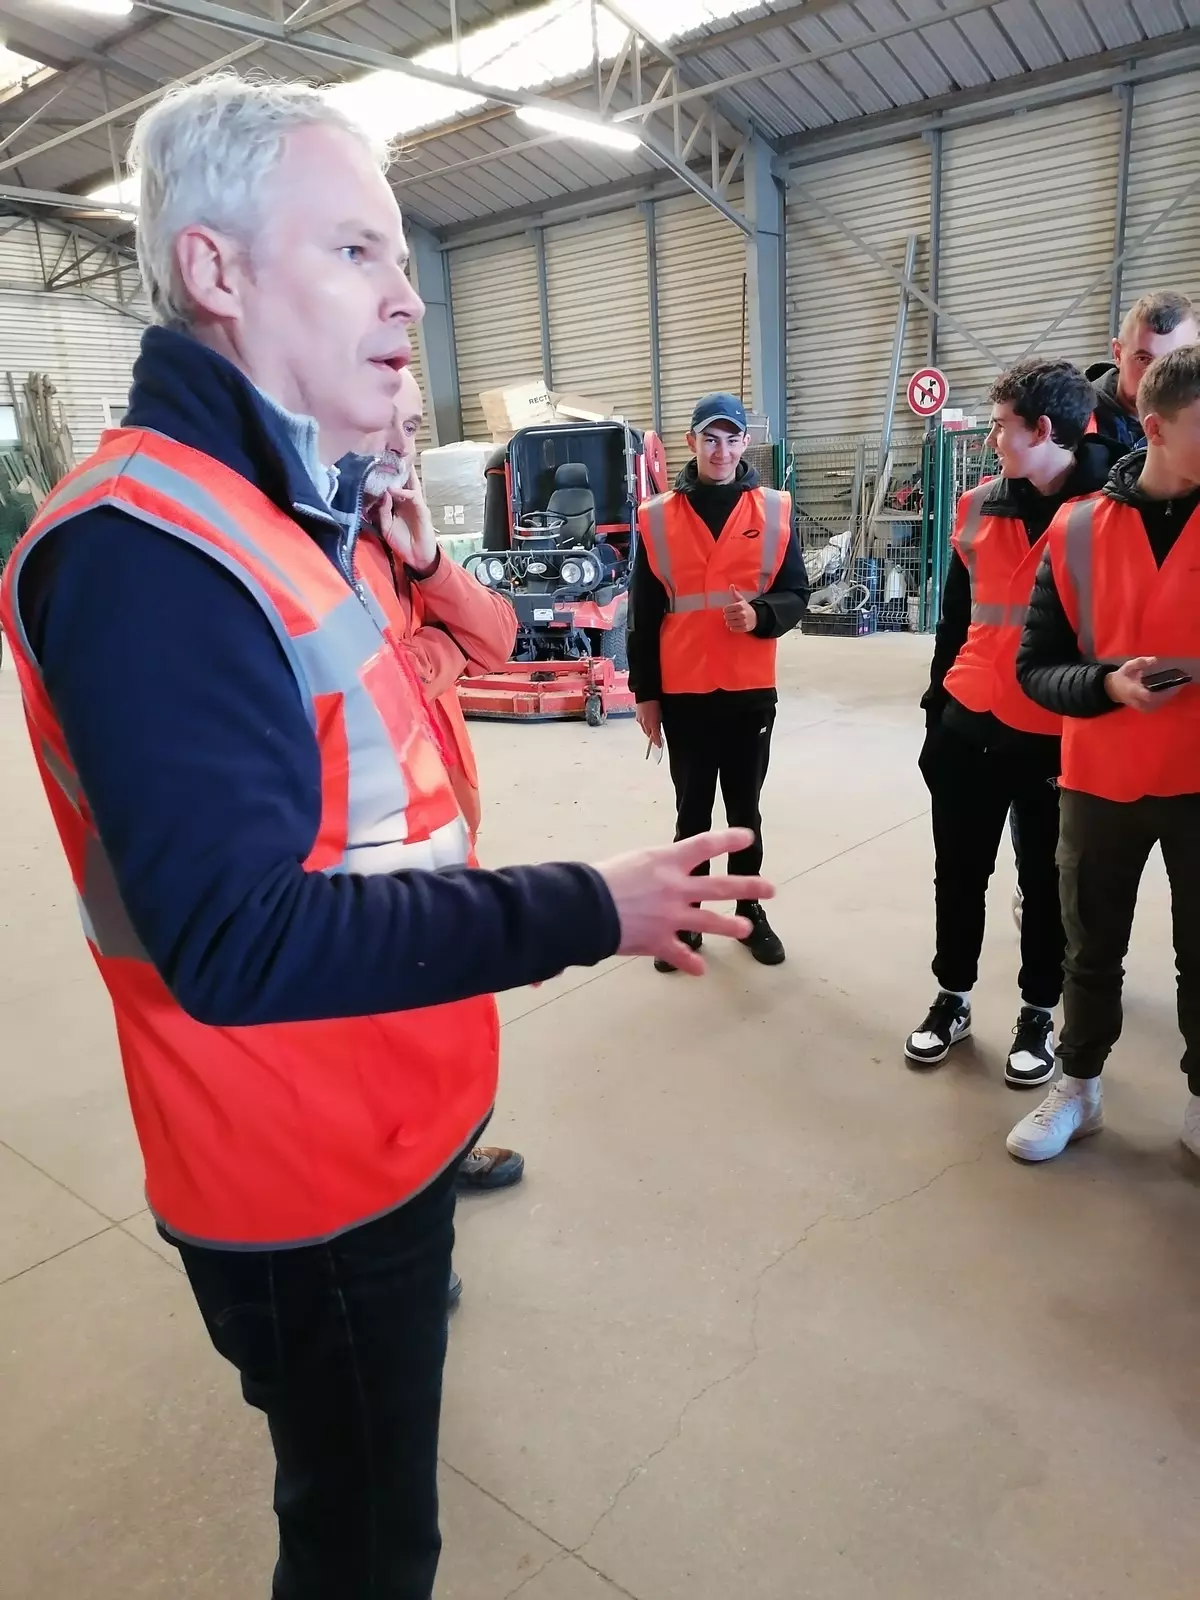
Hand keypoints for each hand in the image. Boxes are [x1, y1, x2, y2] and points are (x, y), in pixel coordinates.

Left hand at [377, 471, 438, 573]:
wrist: (417, 557)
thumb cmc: (401, 542)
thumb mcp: (386, 527)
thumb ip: (383, 511)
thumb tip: (383, 493)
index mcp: (397, 504)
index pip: (392, 485)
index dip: (386, 475)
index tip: (376, 463)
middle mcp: (406, 501)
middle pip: (403, 481)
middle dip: (397, 468)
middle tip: (389, 454)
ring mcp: (415, 504)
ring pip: (410, 485)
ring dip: (402, 475)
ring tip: (393, 463)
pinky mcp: (422, 510)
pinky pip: (414, 496)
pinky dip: (405, 492)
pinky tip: (394, 489)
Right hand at [597, 828, 774, 974]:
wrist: (585, 907)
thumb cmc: (600, 879)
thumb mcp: (632, 862)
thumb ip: (654, 869)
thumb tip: (661, 877)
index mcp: (666, 862)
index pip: (705, 845)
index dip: (728, 840)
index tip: (748, 838)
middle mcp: (675, 888)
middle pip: (720, 886)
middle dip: (748, 886)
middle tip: (770, 889)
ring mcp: (670, 916)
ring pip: (709, 921)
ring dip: (730, 926)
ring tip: (746, 929)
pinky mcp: (659, 940)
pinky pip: (679, 954)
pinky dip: (690, 963)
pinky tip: (700, 970)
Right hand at [636, 699, 662, 747]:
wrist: (646, 695)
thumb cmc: (654, 703)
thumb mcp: (660, 715)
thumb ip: (658, 725)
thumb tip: (658, 731)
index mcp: (652, 724)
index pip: (654, 737)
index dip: (657, 742)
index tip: (659, 745)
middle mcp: (645, 724)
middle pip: (648, 735)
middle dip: (652, 737)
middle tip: (656, 740)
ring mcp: (640, 721)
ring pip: (644, 730)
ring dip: (648, 732)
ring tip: (652, 732)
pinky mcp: (637, 718)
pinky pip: (641, 725)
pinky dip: (644, 725)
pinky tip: (647, 723)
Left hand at [723, 585, 756, 634]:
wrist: (756, 617)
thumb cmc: (745, 608)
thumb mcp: (741, 600)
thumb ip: (735, 594)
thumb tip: (731, 585)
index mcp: (740, 606)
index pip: (726, 609)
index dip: (726, 610)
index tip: (729, 610)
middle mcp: (742, 614)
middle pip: (726, 617)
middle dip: (727, 616)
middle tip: (731, 615)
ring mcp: (744, 621)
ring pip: (728, 623)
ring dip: (729, 622)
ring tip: (733, 620)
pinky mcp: (744, 628)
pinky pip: (733, 629)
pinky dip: (732, 628)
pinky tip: (735, 625)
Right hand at [1105, 656, 1181, 712]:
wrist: (1113, 690)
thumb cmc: (1122, 677)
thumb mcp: (1127, 666)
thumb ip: (1140, 662)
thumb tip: (1155, 660)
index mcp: (1133, 691)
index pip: (1148, 695)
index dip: (1162, 691)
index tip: (1172, 683)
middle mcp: (1138, 701)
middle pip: (1158, 701)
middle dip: (1170, 692)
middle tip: (1179, 682)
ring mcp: (1142, 707)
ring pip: (1159, 703)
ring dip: (1169, 695)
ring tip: (1176, 685)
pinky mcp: (1145, 709)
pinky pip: (1158, 704)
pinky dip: (1165, 698)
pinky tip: (1170, 691)